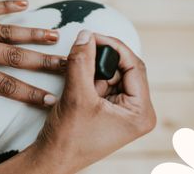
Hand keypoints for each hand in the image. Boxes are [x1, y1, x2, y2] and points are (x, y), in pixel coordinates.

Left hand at [0, 0, 65, 137]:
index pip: (3, 85)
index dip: (29, 94)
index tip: (51, 99)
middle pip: (14, 57)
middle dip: (43, 64)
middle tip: (67, 66)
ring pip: (7, 31)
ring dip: (32, 35)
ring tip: (56, 37)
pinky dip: (8, 4)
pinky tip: (26, 3)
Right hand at [31, 30, 156, 173]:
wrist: (53, 157)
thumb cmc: (68, 138)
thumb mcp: (76, 96)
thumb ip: (81, 62)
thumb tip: (85, 35)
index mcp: (140, 112)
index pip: (134, 66)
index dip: (113, 47)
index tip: (92, 35)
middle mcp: (135, 111)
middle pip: (122, 69)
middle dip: (99, 61)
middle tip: (81, 53)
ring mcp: (122, 111)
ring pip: (109, 75)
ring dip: (91, 71)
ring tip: (76, 80)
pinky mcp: (108, 110)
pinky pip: (100, 84)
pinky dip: (87, 79)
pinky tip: (76, 86)